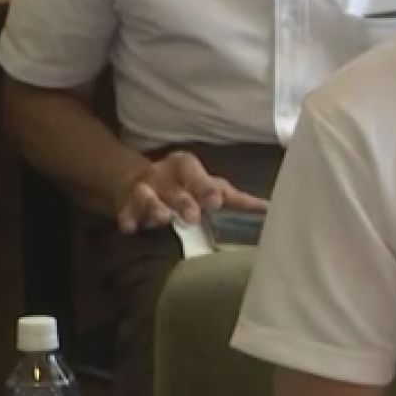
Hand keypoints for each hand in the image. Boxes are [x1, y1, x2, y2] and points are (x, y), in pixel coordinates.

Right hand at [113, 151, 267, 232]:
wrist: (139, 181)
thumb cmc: (185, 186)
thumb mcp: (208, 186)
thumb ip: (236, 199)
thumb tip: (270, 208)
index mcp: (186, 167)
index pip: (197, 174)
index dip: (205, 187)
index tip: (216, 200)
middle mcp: (164, 174)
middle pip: (175, 188)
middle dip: (184, 201)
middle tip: (193, 216)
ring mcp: (143, 188)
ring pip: (147, 196)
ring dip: (154, 207)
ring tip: (163, 219)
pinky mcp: (126, 204)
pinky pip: (125, 211)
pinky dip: (127, 219)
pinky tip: (130, 228)